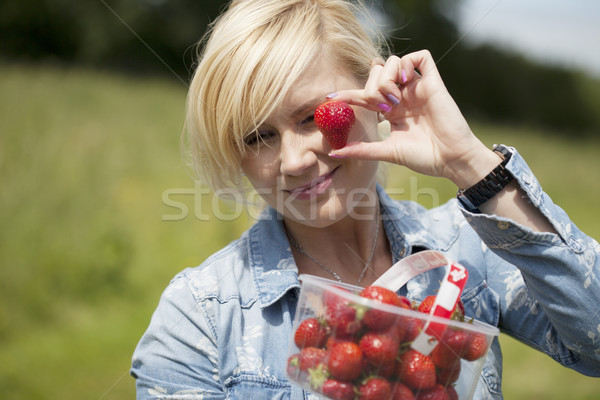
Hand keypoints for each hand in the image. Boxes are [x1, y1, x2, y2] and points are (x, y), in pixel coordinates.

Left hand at [329, 50, 499, 188]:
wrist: (450, 160)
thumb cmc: (423, 158)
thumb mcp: (387, 152)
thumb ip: (361, 149)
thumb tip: (333, 152)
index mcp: (391, 111)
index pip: (364, 95)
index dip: (348, 94)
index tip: (330, 98)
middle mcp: (403, 96)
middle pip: (376, 73)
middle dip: (371, 87)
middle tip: (381, 106)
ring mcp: (417, 88)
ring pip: (393, 61)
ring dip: (386, 77)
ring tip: (394, 98)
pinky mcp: (434, 82)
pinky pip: (420, 56)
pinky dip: (407, 63)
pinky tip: (404, 81)